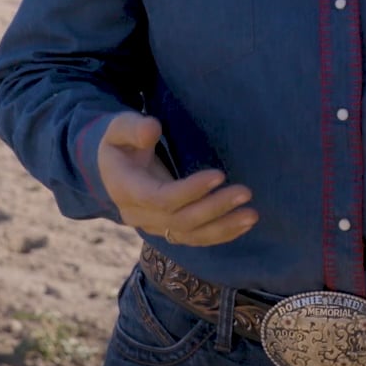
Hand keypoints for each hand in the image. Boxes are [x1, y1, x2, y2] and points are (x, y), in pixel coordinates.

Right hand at [96, 112, 255, 246]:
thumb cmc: (122, 141)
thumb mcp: (119, 127)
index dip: (190, 190)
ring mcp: (153, 226)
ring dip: (223, 227)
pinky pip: (195, 238)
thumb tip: (152, 128)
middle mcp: (138, 214)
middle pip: (179, 219)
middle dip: (214, 208)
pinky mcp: (168, 229)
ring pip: (190, 235)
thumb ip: (133, 128)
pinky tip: (243, 225)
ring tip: (251, 215)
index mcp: (126, 189)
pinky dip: (220, 234)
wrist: (113, 166)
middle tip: (245, 192)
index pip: (160, 198)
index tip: (219, 175)